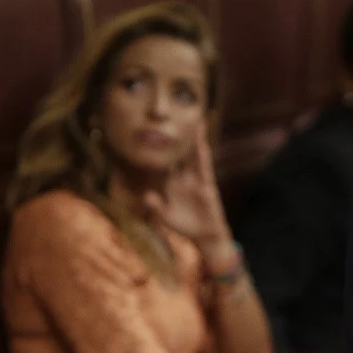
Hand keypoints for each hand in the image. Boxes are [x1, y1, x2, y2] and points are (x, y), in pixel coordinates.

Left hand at [142, 123, 232, 264]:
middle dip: (179, 137)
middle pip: (180, 154)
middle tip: (176, 118)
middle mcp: (183, 178)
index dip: (158, 150)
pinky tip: (202, 144)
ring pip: (194, 156)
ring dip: (196, 141)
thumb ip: (156, 207)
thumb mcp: (166, 218)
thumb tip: (146, 196)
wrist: (204, 235)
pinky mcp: (206, 186)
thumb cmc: (184, 225)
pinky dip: (203, 156)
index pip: (164, 164)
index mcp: (171, 184)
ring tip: (197, 124)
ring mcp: (196, 180)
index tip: (151, 133)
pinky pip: (204, 168)